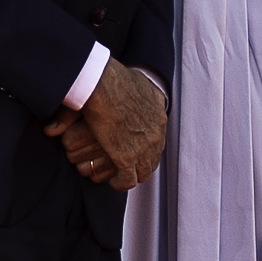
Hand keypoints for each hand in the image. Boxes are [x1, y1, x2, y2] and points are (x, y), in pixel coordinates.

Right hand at [45, 59, 167, 191]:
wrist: (102, 82)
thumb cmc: (112, 76)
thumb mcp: (137, 81)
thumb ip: (140, 91)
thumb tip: (129, 90)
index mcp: (159, 114)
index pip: (158, 138)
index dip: (146, 145)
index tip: (134, 148)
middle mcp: (156, 132)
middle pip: (154, 157)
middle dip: (142, 163)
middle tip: (127, 166)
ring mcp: (144, 146)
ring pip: (144, 172)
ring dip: (132, 175)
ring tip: (119, 176)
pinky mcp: (127, 156)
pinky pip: (128, 180)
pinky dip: (120, 184)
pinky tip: (112, 182)